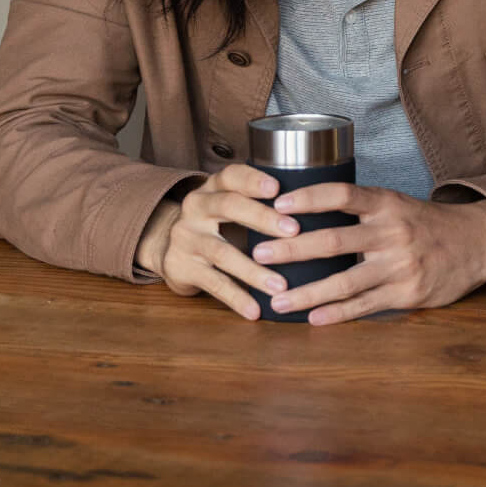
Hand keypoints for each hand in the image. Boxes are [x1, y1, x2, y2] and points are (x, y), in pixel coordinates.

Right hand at [134, 163, 300, 319]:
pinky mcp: (182, 268)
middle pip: (229, 206)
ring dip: (254, 270)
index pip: (232, 175)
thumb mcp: (229, 205)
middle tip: (294, 231)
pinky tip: (256, 310)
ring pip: (222, 252)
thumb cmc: (216, 224)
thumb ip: (259, 202)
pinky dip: (237, 297)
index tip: (278, 188)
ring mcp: (187, 238)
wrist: (170, 248)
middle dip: (263, 218)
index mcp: (213, 187)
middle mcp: (196, 207)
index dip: (253, 181)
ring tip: (281, 285)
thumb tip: (315, 209)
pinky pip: (213, 283)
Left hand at [252, 184, 485, 325]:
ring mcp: (400, 265)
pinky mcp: (407, 294)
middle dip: (292, 249)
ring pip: (345, 282)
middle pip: (334, 241)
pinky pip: (365, 306)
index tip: (277, 203)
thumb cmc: (424, 223)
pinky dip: (337, 314)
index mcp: (386, 203)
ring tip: (276, 301)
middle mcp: (391, 231)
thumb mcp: (397, 203)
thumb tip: (305, 211)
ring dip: (306, 293)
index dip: (309, 198)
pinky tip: (312, 319)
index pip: (341, 194)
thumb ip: (361, 209)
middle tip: (259, 254)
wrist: (476, 243)